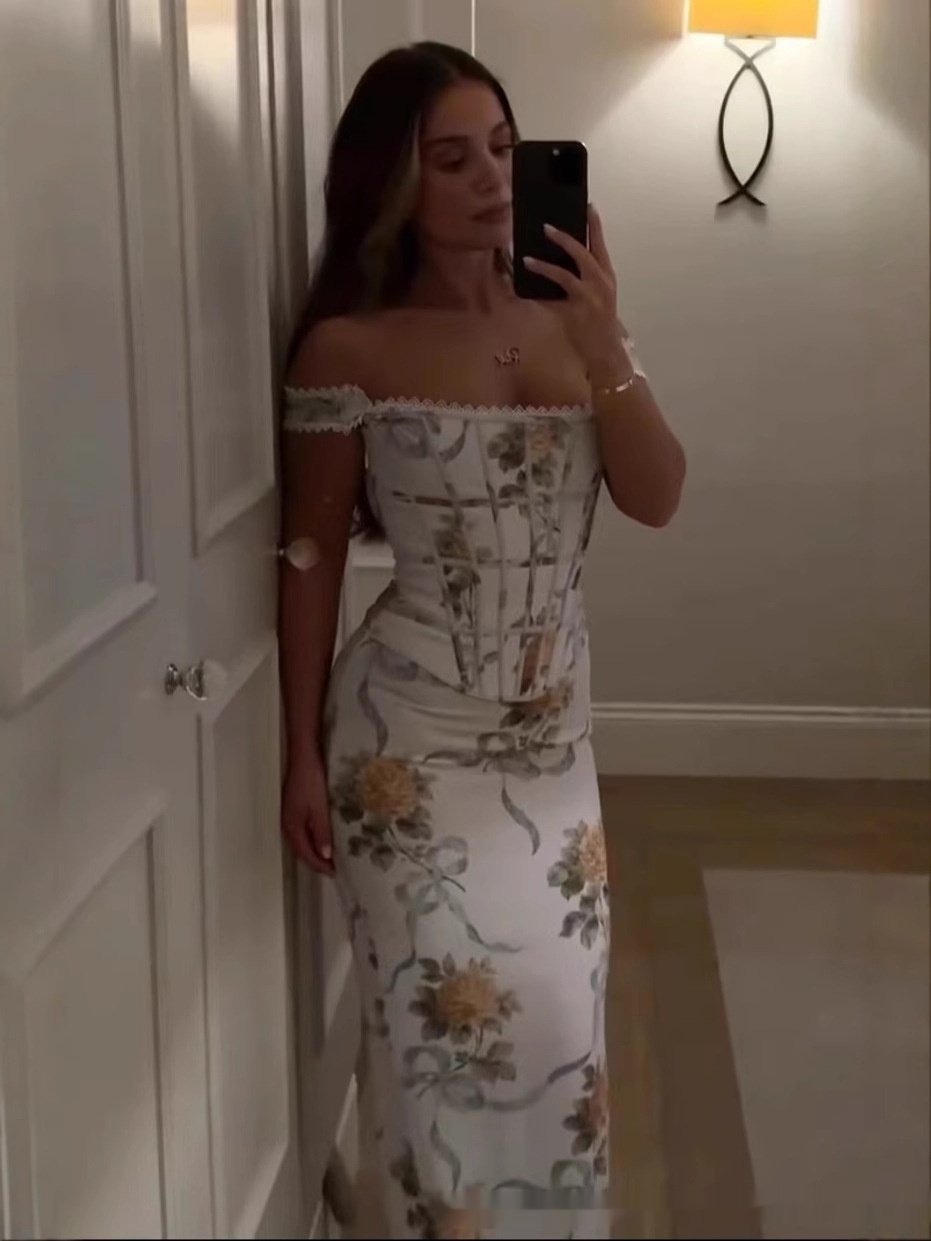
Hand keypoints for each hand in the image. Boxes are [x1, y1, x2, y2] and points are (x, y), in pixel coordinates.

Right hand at [282, 752, 334, 874]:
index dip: (319, 866)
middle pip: (301, 851)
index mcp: (293, 827)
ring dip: (313, 853)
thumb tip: (325, 856)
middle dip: (316, 862)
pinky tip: (320, 840)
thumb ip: (322, 832)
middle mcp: (287, 825)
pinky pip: (301, 833)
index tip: (334, 874)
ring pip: (300, 842)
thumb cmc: (311, 781)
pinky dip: (311, 841)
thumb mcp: (320, 808)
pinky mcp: (293, 809)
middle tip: (333, 870)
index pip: (306, 854)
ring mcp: (289, 817)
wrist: (303, 758)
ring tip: (329, 859)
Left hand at [523, 205, 629, 384]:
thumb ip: (577, 283)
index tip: (588, 206)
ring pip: (568, 271)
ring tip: (528, 258)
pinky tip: (528, 277)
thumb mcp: (593, 299)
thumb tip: (551, 269)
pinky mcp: (580, 308)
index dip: (595, 225)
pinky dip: (542, 284)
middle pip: (585, 251)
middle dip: (565, 238)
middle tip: (546, 226)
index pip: (601, 245)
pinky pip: (557, 293)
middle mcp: (602, 281)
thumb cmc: (597, 326)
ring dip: (546, 263)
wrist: (606, 352)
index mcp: (607, 275)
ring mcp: (592, 295)